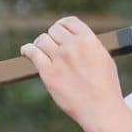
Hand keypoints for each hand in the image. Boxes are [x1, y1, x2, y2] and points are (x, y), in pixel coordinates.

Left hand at [19, 16, 124, 131]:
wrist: (101, 109)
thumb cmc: (105, 88)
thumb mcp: (104, 58)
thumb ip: (89, 45)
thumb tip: (73, 39)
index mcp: (89, 40)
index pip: (69, 22)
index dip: (63, 26)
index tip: (60, 32)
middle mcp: (73, 46)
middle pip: (54, 30)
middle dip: (53, 37)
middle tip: (53, 45)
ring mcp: (59, 59)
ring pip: (42, 40)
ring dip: (41, 44)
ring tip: (42, 50)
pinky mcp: (48, 73)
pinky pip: (32, 53)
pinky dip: (27, 50)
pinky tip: (26, 51)